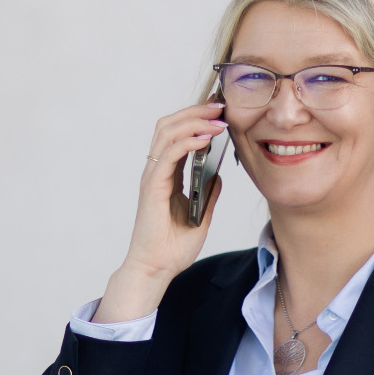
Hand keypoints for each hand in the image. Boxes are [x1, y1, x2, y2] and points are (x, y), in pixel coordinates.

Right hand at [93, 102, 227, 321]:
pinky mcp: (153, 187)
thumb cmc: (172, 249)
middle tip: (220, 104)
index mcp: (167, 176)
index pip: (178, 135)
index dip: (196, 119)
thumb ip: (208, 194)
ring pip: (167, 133)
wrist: (156, 270)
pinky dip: (188, 141)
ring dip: (193, 120)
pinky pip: (169, 154)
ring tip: (217, 117)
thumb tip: (219, 175)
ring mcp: (153, 177)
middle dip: (195, 111)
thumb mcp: (201, 217)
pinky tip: (206, 138)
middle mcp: (157, 172)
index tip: (220, 110)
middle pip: (170, 125)